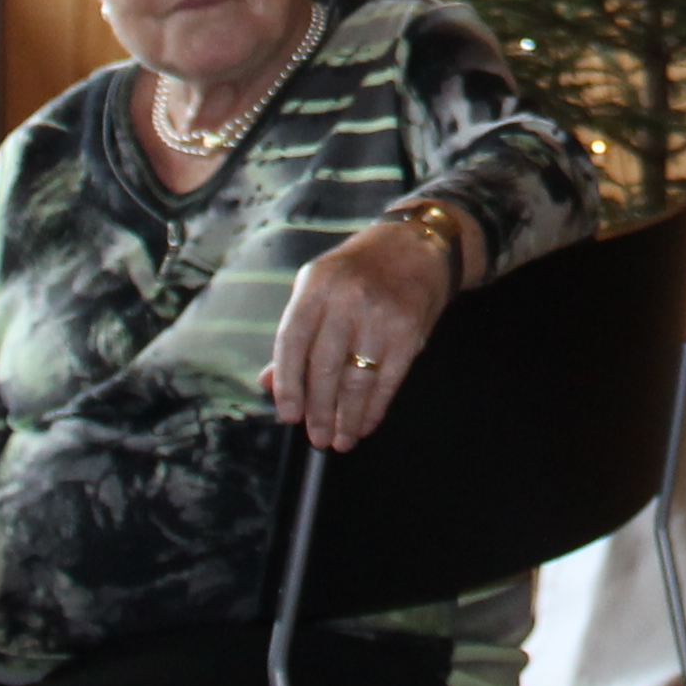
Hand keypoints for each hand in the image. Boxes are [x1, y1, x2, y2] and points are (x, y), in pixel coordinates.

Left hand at [265, 221, 460, 450]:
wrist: (418, 245)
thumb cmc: (360, 270)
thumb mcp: (319, 287)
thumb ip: (296, 333)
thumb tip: (268, 382)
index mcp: (317, 284)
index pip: (292, 341)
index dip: (287, 383)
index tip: (288, 415)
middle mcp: (348, 299)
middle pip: (324, 366)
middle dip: (318, 410)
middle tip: (316, 438)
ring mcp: (381, 315)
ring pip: (357, 380)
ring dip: (347, 417)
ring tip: (340, 440)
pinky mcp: (410, 331)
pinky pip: (388, 380)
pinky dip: (375, 408)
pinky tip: (366, 424)